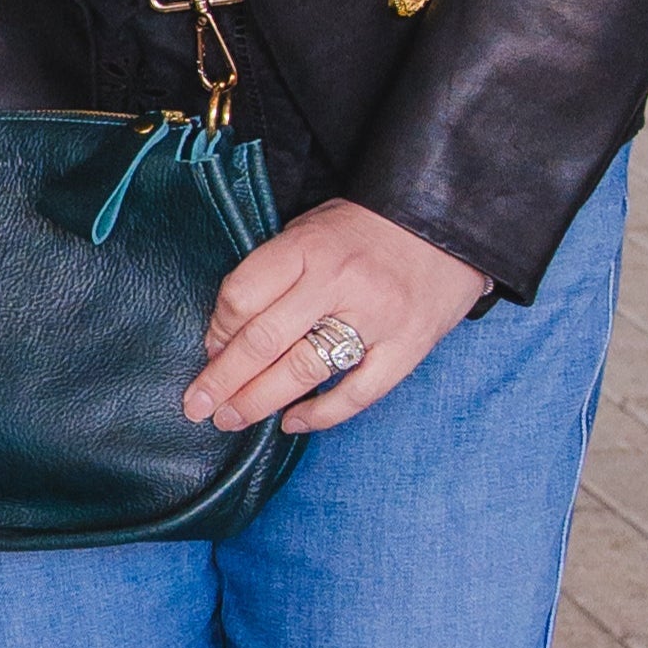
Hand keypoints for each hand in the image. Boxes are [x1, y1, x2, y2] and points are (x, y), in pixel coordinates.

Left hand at [188, 198, 484, 436]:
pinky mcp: (409, 346)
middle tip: (197, 406)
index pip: (243, 296)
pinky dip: (321, 414)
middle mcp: (339, 283)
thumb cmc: (364, 230)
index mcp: (308, 248)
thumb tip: (226, 335)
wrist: (450, 224)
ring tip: (230, 419)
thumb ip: (272, 274)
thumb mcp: (309, 230)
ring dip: (258, 402)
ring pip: (303, 371)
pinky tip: (292, 423)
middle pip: (264, 341)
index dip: (217, 330)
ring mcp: (377, 318)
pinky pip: (359, 393)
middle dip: (222, 380)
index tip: (209, 349)